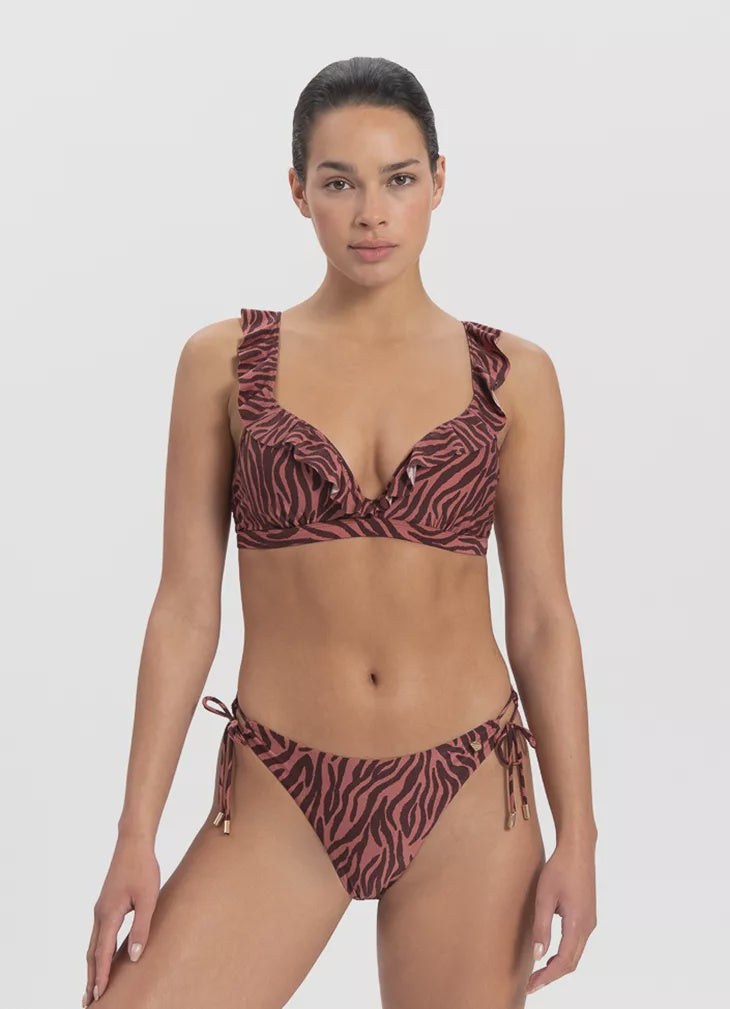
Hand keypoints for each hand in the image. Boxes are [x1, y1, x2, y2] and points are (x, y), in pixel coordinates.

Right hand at [83, 834, 159, 1004]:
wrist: (133, 843)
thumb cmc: (143, 868)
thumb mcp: (148, 898)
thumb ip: (142, 927)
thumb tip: (135, 957)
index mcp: (109, 914)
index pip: (103, 953)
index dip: (101, 976)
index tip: (99, 996)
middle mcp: (100, 914)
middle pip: (92, 953)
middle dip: (91, 978)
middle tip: (89, 1001)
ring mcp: (101, 909)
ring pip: (93, 945)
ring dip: (92, 967)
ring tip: (92, 987)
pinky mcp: (105, 904)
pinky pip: (98, 935)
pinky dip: (97, 952)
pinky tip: (102, 958)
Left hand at [526, 837, 596, 994]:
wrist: (578, 850)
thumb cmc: (560, 869)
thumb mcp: (545, 897)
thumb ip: (542, 927)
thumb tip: (539, 955)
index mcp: (578, 924)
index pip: (564, 962)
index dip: (548, 977)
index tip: (532, 986)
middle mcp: (587, 926)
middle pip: (572, 962)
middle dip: (552, 976)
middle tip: (532, 983)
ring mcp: (589, 921)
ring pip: (575, 953)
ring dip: (558, 966)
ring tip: (538, 972)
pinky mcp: (587, 915)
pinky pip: (577, 942)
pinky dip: (564, 954)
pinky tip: (550, 952)